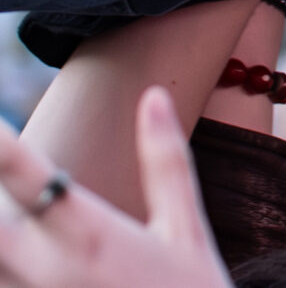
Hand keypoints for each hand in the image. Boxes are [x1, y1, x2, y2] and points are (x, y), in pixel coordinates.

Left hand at [0, 92, 229, 287]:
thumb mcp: (185, 228)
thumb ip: (165, 160)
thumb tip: (154, 97)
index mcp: (94, 235)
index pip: (32, 179)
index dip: (2, 148)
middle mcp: (53, 270)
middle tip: (0, 183)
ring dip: (1, 237)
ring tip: (12, 224)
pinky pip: (4, 286)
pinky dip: (5, 270)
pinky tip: (13, 261)